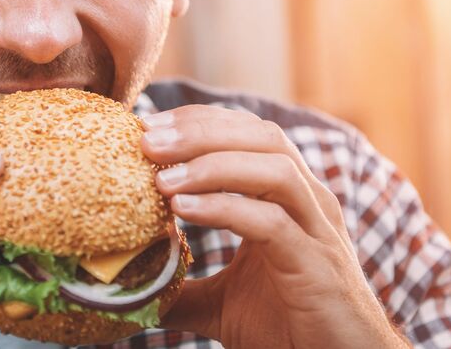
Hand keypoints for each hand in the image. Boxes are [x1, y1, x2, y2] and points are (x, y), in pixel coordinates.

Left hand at [140, 105, 407, 347]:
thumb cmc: (288, 329)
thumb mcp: (222, 303)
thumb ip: (182, 287)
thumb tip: (132, 286)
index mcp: (288, 198)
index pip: (247, 133)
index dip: (198, 122)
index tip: (148, 126)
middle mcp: (308, 202)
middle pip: (261, 136)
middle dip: (200, 131)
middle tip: (147, 139)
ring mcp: (318, 231)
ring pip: (274, 168)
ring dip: (212, 163)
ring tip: (161, 178)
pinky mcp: (317, 266)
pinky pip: (272, 222)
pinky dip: (226, 208)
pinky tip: (184, 209)